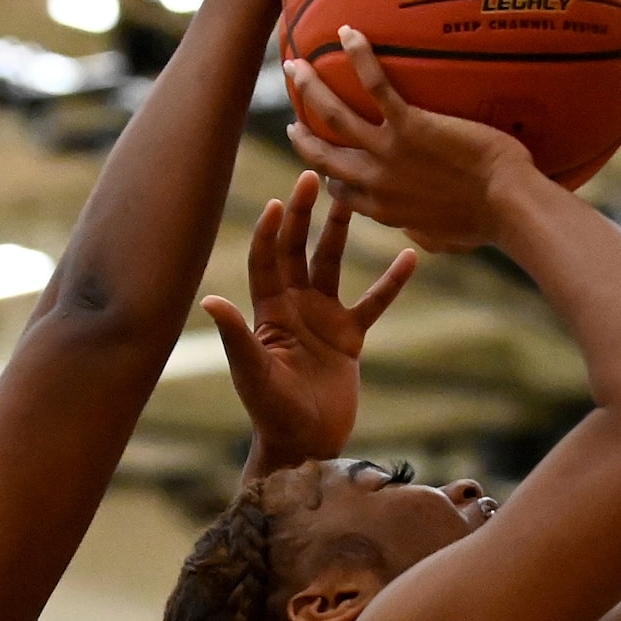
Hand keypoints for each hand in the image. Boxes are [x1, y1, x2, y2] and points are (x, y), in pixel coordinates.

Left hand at [209, 171, 415, 472]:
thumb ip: (236, 335)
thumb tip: (211, 299)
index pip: (266, 261)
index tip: (278, 203)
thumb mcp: (252, 373)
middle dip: (302, 215)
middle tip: (313, 177)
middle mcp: (293, 307)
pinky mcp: (349, 337)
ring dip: (339, 233)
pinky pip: (373, 303)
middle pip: (297, 250)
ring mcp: (322, 319)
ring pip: (331, 265)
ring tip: (351, 199)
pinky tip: (409, 256)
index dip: (270, 233)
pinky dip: (390, 282)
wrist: (304, 443)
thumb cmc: (271, 412)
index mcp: (267, 312)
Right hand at [286, 29, 535, 251]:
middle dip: (300, 134)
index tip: (320, 162)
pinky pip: (376, 85)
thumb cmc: (487, 223)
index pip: (341, 192)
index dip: (326, 176)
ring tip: (295, 65)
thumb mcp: (444, 238)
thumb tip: (420, 235)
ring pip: (335, 116)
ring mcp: (389, 152)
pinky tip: (348, 32)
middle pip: (323, 155)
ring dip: (310, 88)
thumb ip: (423, 232)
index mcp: (383, 209)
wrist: (506, 205)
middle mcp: (376, 181)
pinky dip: (359, 57)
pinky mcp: (409, 126)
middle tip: (291, 116)